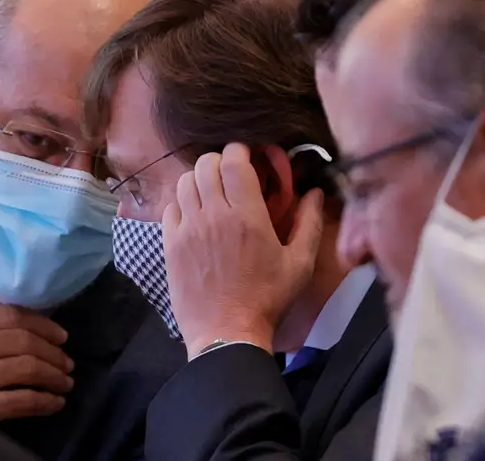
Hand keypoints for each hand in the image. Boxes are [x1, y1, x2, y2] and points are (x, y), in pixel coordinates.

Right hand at [0, 306, 74, 422]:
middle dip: (53, 352)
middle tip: (67, 362)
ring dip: (54, 375)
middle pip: (23, 341)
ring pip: (27, 368)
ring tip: (65, 381)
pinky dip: (45, 400)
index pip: (11, 316)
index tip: (61, 336)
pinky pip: (21, 399)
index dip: (44, 325)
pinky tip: (55, 402)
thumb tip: (33, 327)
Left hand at [162, 143, 324, 358]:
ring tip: (211, 192)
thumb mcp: (299, 264)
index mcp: (247, 215)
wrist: (227, 333)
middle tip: (230, 173)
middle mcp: (214, 215)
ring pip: (184, 182)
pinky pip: (169, 207)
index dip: (239, 150)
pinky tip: (194, 215)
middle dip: (218, 161)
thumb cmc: (268, 299)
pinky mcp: (170, 244)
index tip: (247, 156)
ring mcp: (188, 229)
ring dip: (198, 179)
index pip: (234, 161)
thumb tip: (314, 191)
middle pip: (205, 164)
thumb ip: (309, 223)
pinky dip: (181, 203)